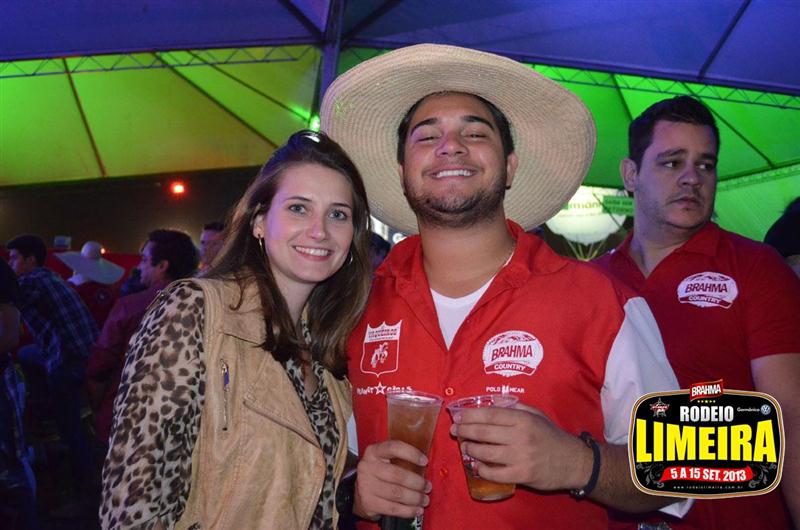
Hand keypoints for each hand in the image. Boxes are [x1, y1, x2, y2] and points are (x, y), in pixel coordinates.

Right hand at [354, 440, 431, 519]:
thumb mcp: (385, 460)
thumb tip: (425, 467)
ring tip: (425, 499)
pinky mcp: (368, 503)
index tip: (425, 461)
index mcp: (373, 452)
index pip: (393, 448)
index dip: (411, 454)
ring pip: (396, 493)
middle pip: (397, 475)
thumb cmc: (380, 473)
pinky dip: (408, 511)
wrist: (361, 491)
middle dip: (417, 482)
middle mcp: (367, 467)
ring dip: (415, 498)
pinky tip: (417, 510)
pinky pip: (393, 508)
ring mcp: (366, 486)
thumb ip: (401, 459)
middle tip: (428, 487)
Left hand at [450, 403, 591, 491]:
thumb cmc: (552, 436)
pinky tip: (478, 466)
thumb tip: (492, 400)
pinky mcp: (521, 475)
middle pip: (483, 432)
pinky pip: (495, 473)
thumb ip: (515, 406)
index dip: (470, 415)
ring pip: (485, 453)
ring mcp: (520, 456)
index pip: (490, 414)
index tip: (458, 416)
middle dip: (464, 430)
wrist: (573, 462)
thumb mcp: (537, 415)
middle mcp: (520, 436)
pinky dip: (482, 470)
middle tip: (455, 430)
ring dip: (470, 450)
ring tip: (465, 447)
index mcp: (522, 419)